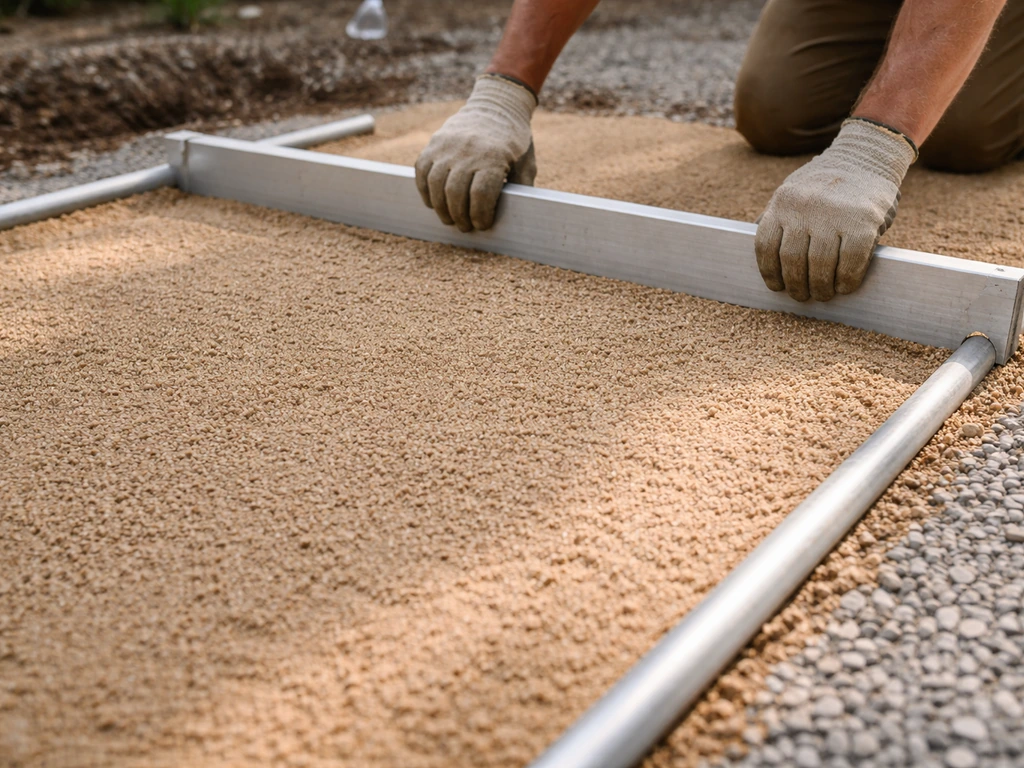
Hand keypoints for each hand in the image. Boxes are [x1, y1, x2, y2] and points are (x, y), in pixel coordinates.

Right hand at [415, 74, 536, 231]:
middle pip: (455, 194)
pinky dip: (424, 190)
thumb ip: (522, 190)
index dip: (480, 216)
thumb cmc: (515, 142)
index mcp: (493, 158)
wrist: (497, 105)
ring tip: (449, 219)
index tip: (483, 225)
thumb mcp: (526, 164)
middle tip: (465, 227)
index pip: (480, 196)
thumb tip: (517, 219)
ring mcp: (447, 146)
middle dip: (459, 217)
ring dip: (441, 208)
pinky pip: (422, 171)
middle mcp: (468, 151)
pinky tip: (433, 202)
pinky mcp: (434, 143)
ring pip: (435, 185)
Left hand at [755, 119, 916, 301]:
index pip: (766, 247)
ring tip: (823, 294)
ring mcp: (833, 215)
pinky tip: (845, 286)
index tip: (777, 286)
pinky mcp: (862, 221)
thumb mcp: (794, 191)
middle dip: (797, 286)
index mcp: (782, 202)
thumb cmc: (827, 182)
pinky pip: (850, 263)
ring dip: (821, 288)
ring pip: (820, 266)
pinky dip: (847, 281)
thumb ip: (778, 218)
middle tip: (803, 296)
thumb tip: (764, 255)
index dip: (770, 273)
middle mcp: (804, 208)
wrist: (868, 153)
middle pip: (793, 261)